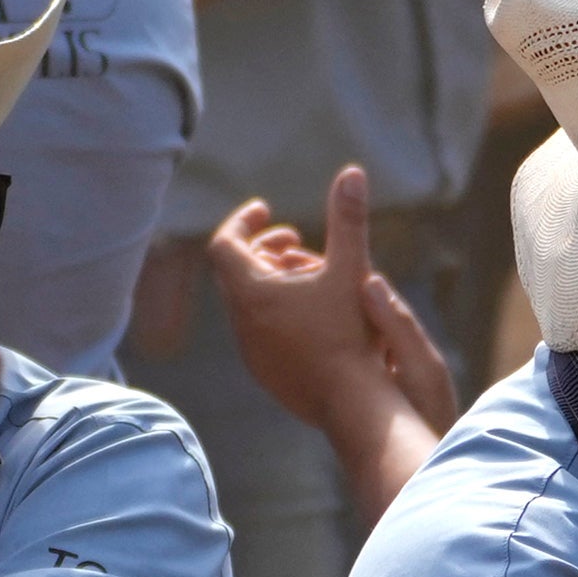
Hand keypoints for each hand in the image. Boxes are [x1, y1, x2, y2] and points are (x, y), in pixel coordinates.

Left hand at [203, 169, 454, 445]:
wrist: (351, 404)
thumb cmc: (351, 335)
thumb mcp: (352, 269)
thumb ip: (348, 219)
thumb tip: (351, 172)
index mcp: (251, 293)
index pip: (224, 244)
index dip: (242, 221)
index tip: (265, 210)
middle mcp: (241, 323)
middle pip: (235, 272)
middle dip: (263, 249)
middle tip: (294, 240)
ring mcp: (251, 352)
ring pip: (248, 303)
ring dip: (272, 281)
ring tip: (309, 274)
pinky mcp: (265, 373)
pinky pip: (259, 331)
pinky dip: (277, 311)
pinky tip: (314, 313)